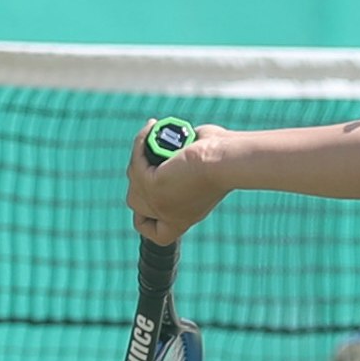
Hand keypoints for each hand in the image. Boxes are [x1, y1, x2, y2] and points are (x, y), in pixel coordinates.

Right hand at [127, 127, 230, 245]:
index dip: (148, 217)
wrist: (227, 161)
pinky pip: (136, 163)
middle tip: (153, 154)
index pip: (158, 234)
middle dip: (140, 177)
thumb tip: (169, 150)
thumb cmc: (224, 159)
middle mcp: (170, 217)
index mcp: (184, 219)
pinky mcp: (152, 187)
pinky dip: (141, 143)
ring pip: (133, 182)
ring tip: (154, 136)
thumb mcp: (201, 169)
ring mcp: (158, 205)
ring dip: (139, 158)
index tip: (152, 194)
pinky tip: (152, 126)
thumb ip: (182, 169)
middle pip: (136, 203)